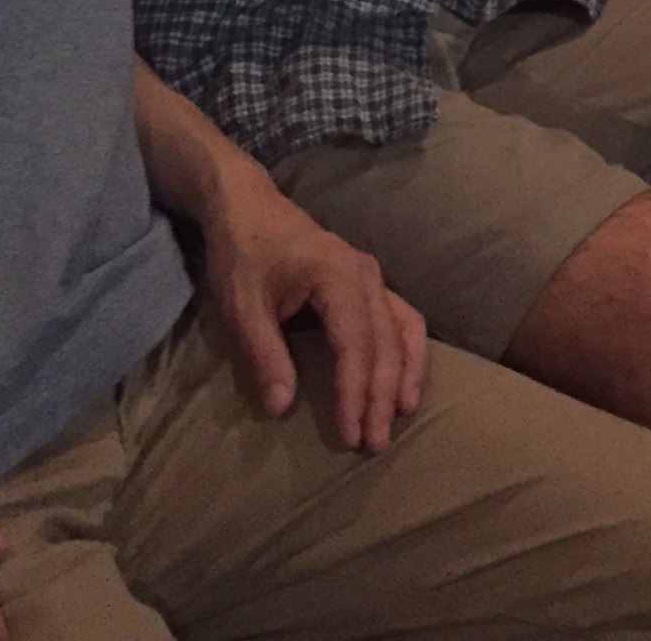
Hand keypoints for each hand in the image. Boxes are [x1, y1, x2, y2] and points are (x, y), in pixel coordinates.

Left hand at [196, 162, 426, 451]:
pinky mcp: (369, 282)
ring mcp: (372, 276)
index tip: (350, 433)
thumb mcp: (242, 306)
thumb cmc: (243, 254)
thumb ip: (264, 354)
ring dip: (406, 374)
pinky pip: (402, 318)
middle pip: (386, 342)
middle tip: (375, 443)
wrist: (248, 206)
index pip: (355, 345)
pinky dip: (408, 351)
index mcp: (337, 277)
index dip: (354, 392)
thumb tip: (281, 407)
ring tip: (403, 415)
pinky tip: (404, 380)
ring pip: (405, 328)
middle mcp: (366, 275)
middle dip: (383, 395)